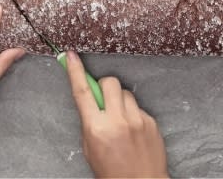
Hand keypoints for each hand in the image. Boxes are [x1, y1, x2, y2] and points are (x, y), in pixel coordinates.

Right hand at [64, 51, 168, 177]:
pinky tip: (133, 132)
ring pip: (126, 93)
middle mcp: (117, 121)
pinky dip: (133, 114)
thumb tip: (91, 101)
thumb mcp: (91, 149)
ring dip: (120, 101)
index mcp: (96, 128)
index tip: (71, 56)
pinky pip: (139, 108)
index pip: (82, 92)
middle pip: (110, 82)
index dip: (75, 71)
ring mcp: (137, 120)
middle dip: (104, 87)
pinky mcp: (151, 122)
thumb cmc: (112, 172)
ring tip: (121, 121)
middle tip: (104, 99)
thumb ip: (90, 123)